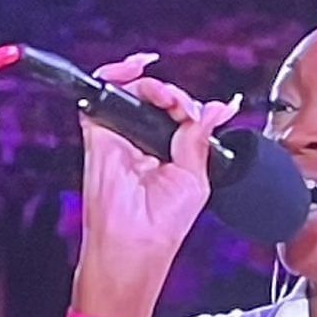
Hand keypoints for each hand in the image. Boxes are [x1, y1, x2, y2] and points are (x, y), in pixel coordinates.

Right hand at [74, 52, 240, 316]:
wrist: (135, 245)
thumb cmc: (162, 227)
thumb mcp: (195, 178)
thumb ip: (199, 139)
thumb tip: (217, 109)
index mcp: (169, 154)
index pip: (179, 114)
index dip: (190, 105)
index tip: (206, 111)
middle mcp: (144, 143)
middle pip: (157, 99)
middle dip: (174, 94)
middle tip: (185, 109)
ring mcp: (121, 138)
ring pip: (133, 92)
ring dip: (153, 84)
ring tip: (168, 98)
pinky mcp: (99, 136)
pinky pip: (101, 96)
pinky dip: (116, 76)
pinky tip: (135, 71)